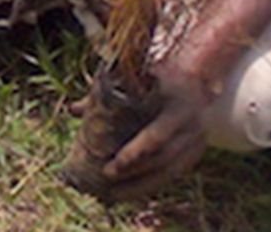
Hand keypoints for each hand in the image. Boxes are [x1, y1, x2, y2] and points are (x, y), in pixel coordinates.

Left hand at [99, 66, 213, 196]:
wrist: (196, 80)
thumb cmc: (157, 77)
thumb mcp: (136, 80)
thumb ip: (105, 94)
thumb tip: (73, 110)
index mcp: (177, 107)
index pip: (157, 138)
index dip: (136, 153)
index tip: (115, 163)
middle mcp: (192, 127)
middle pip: (162, 159)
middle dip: (134, 172)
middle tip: (107, 176)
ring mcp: (197, 142)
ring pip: (170, 172)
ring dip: (143, 185)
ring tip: (115, 193)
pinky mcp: (196, 152)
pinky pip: (175, 174)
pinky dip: (154, 184)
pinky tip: (134, 191)